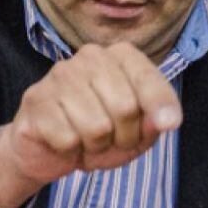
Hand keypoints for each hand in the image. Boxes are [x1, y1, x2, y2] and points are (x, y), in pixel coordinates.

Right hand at [0, 42, 181, 207]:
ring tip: (87, 141)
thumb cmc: (99, 134)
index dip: (161, 104)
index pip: (147, 77)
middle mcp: (90, 56)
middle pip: (125, 106)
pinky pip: (68, 138)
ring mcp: (59, 75)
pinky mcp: (36, 99)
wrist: (46, 150)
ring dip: (96, 147)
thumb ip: (152, 123)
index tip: (171, 124)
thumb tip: (166, 120)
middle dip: (124, 137)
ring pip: (96, 126)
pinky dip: (71, 151)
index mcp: (120, 56)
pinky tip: (64, 140)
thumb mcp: (136, 134)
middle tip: (113, 141)